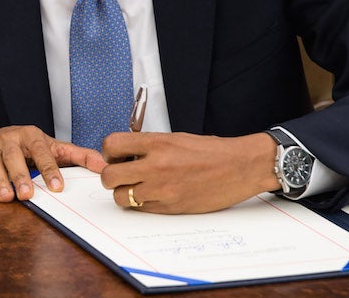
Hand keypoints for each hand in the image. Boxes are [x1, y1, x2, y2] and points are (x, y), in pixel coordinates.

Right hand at [0, 125, 105, 202]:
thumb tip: (104, 166)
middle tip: (27, 195)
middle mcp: (10, 137)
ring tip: (6, 197)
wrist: (4, 134)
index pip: (42, 152)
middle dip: (20, 176)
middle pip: (14, 156)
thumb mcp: (56, 148)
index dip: (49, 169)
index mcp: (32, 135)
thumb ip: (80, 156)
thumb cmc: (33, 146)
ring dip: (0, 180)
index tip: (57, 187)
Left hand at [100, 132, 280, 213]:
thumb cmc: (210, 151)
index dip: (109, 153)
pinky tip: (155, 194)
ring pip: (121, 197)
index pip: (112, 146)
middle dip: (111, 176)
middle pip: (109, 176)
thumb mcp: (176, 138)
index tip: (116, 156)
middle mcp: (155, 166)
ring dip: (125, 193)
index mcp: (157, 143)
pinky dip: (142, 204)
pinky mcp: (170, 208)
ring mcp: (162, 189)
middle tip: (122, 174)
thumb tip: (125, 155)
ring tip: (139, 186)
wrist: (239, 167)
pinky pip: (141, 209)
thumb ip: (148, 146)